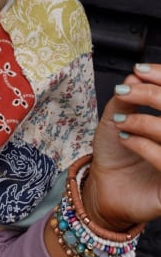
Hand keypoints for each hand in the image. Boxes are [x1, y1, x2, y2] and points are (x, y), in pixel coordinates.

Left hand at [83, 63, 160, 229]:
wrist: (104, 186)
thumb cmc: (115, 152)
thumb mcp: (117, 117)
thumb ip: (129, 97)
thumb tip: (136, 76)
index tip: (140, 71)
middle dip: (152, 95)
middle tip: (125, 92)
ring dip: (142, 121)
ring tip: (120, 121)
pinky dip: (142, 144)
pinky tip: (126, 139)